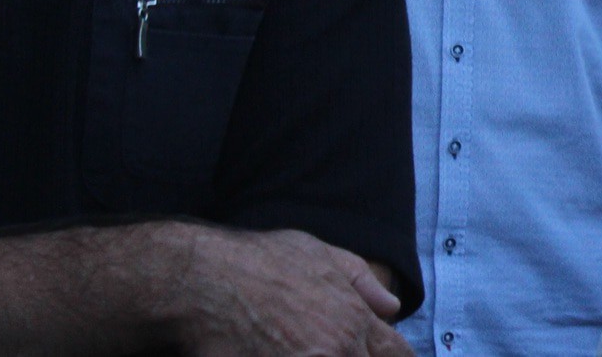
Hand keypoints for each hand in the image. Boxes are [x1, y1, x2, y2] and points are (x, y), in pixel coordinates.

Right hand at [162, 225, 409, 356]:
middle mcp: (336, 350)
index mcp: (353, 320)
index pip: (397, 353)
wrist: (204, 282)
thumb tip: (392, 307)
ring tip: (301, 346)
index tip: (383, 354)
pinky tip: (274, 353)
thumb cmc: (261, 263)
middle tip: (334, 347)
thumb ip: (361, 283)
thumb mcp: (321, 255)